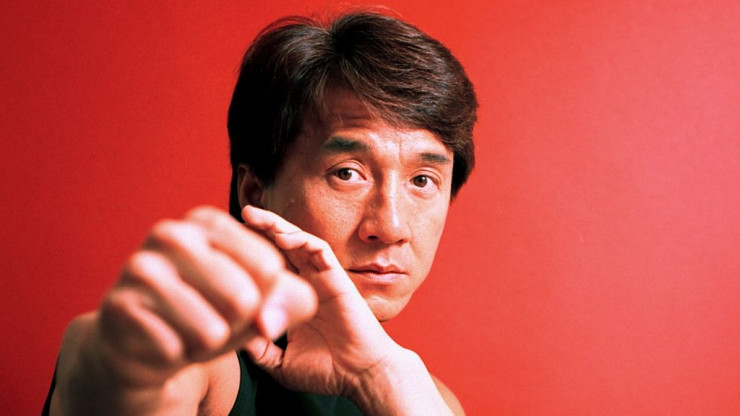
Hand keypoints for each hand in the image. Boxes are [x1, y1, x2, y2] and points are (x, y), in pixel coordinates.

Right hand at [94, 206, 317, 386]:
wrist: (147, 344)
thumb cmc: (211, 312)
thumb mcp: (260, 302)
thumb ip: (291, 301)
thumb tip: (269, 321)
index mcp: (207, 221)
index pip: (268, 267)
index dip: (263, 298)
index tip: (240, 296)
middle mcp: (171, 235)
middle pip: (244, 298)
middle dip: (238, 325)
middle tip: (214, 320)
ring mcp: (139, 268)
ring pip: (212, 330)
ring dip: (209, 345)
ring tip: (191, 332)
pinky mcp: (118, 307)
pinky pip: (175, 349)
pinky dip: (178, 356)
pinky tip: (164, 342)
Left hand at [241, 205, 402, 395]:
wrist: (361, 377)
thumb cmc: (326, 372)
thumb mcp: (279, 363)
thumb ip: (258, 350)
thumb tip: (231, 336)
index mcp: (294, 298)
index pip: (270, 265)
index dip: (251, 249)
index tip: (224, 240)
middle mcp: (308, 283)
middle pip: (282, 246)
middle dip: (261, 227)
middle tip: (240, 213)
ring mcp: (323, 279)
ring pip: (299, 241)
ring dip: (277, 226)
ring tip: (254, 217)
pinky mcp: (338, 278)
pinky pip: (321, 250)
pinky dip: (302, 239)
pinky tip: (282, 236)